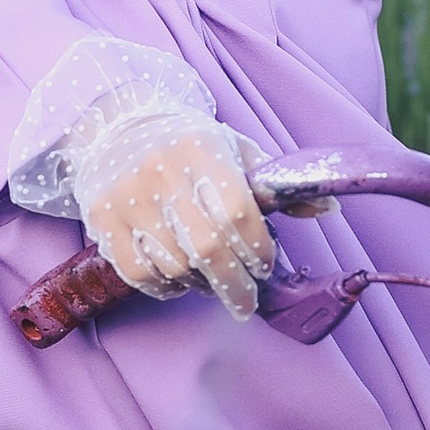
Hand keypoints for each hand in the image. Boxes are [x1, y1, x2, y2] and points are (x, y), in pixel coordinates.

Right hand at [77, 123, 275, 318]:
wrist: (116, 127)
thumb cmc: (187, 145)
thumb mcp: (234, 150)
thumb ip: (274, 185)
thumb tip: (327, 208)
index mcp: (201, 149)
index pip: (236, 211)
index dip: (257, 248)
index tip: (264, 267)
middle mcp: (161, 171)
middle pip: (206, 247)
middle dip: (234, 284)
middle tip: (246, 302)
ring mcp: (127, 198)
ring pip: (174, 265)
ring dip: (201, 285)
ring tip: (212, 282)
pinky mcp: (102, 220)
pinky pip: (139, 273)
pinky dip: (165, 287)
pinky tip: (179, 281)